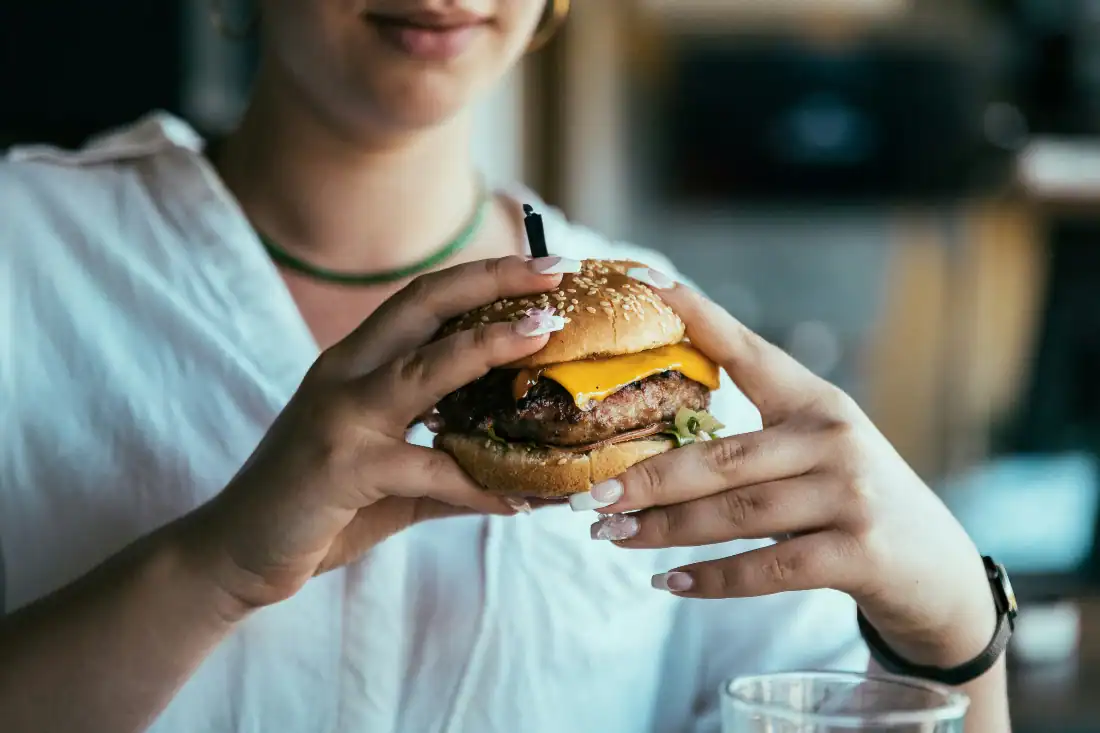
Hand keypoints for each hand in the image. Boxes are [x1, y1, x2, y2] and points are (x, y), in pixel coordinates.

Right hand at [184, 256, 577, 613]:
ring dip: (489, 347)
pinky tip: (521, 499)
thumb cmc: (317, 506)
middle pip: (423, 304)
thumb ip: (449, 466)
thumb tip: (524, 479)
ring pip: (424, 368)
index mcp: (355, 364)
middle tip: (552, 273)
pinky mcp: (340, 466)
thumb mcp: (391, 478)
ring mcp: (339, 416)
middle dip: (490, 280)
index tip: (540, 268)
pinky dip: (480, 484)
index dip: (481, 278)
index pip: (422, 301)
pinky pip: (427, 467)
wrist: (235, 552)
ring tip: (545, 336)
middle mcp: (344, 374)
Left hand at [583, 269, 995, 667]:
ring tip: (612, 536)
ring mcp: (850, 495)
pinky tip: (667, 582)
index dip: (697, 315)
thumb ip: (755, 445)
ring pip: (736, 513)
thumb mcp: (818, 452)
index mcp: (817, 401)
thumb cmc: (856, 502)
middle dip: (647, 478)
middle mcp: (835, 437)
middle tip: (590, 495)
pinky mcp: (859, 553)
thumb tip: (652, 456)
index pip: (749, 350)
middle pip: (722, 456)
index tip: (645, 280)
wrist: (938, 571)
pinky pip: (767, 569)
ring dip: (665, 529)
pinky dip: (711, 579)